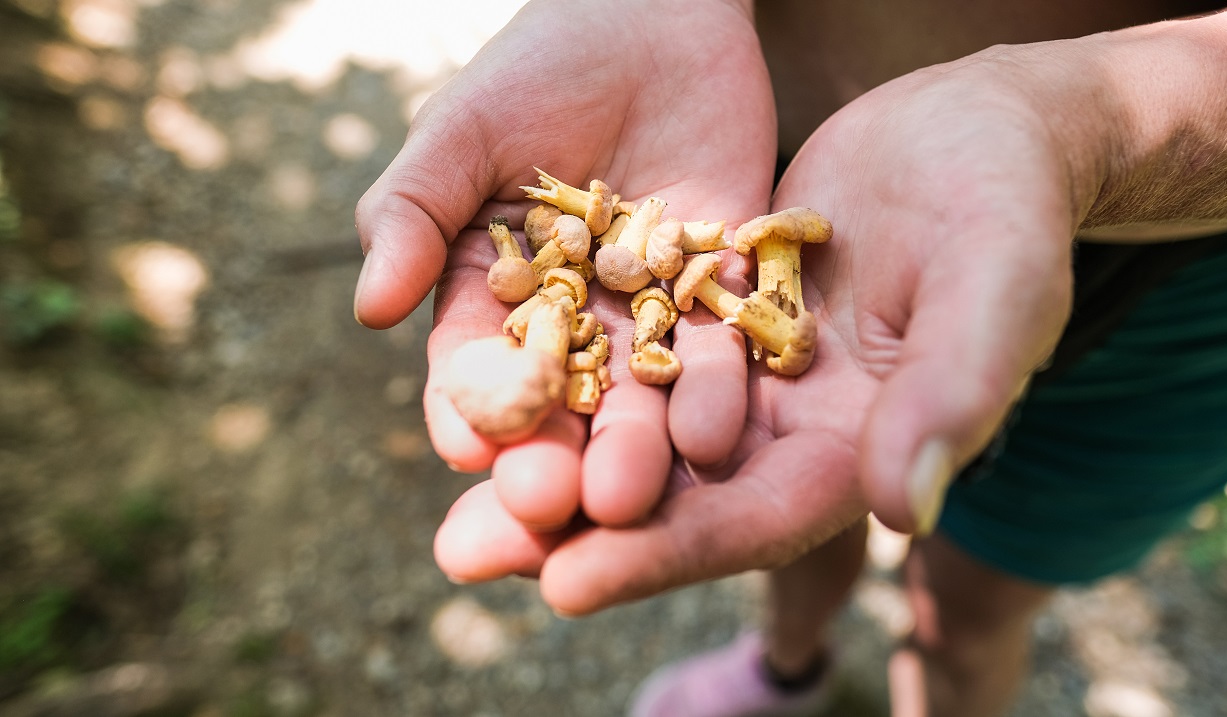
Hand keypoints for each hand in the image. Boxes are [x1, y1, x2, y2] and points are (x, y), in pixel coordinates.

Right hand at [354, 0, 775, 530]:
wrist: (654, 16)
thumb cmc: (537, 68)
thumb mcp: (461, 134)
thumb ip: (412, 213)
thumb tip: (368, 308)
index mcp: (495, 298)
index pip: (473, 368)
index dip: (467, 410)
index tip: (466, 451)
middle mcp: (571, 325)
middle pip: (560, 405)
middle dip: (554, 455)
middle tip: (550, 502)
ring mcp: (649, 316)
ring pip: (641, 396)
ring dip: (636, 447)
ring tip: (630, 492)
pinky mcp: (722, 295)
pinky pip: (721, 351)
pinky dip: (715, 392)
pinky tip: (710, 431)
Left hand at [436, 45, 1094, 613]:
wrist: (976, 130)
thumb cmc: (1007, 203)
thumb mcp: (994, 286)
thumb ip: (953, 393)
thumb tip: (903, 510)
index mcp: (864, 449)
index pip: (758, 521)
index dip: (667, 555)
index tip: (565, 581)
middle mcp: (796, 430)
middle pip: (678, 498)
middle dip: (574, 528)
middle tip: (466, 552)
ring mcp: (752, 375)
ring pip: (638, 432)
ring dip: (551, 456)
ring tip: (454, 481)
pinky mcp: (715, 313)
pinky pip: (632, 352)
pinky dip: (570, 373)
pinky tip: (493, 376)